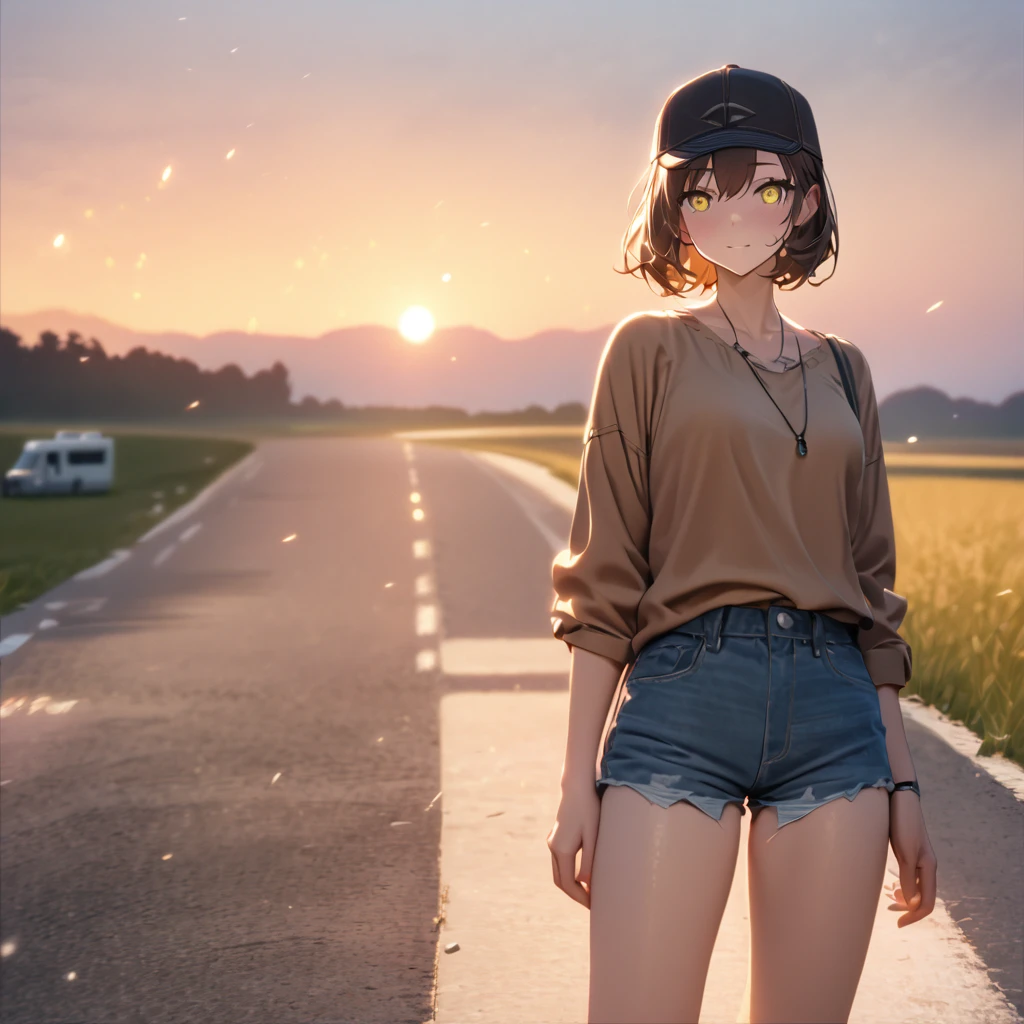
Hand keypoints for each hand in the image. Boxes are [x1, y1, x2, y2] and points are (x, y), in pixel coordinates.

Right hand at [545, 780, 599, 908]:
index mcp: (562, 850)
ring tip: (589, 892)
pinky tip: (582, 876)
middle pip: (560, 881)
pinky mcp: (555, 838)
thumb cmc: (589, 810)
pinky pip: (560, 863)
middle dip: (575, 895)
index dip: (580, 897)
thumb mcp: (593, 836)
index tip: (594, 905)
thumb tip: (586, 884)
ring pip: (559, 873)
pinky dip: (569, 874)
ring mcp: (552, 842)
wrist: (577, 788)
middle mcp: (553, 848)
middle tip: (592, 903)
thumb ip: (589, 861)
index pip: (568, 884)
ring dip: (571, 885)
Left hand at [885, 792, 936, 927]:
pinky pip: (910, 878)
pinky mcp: (909, 852)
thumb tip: (911, 903)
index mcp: (929, 868)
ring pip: (916, 888)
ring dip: (905, 899)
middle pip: (922, 898)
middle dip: (908, 909)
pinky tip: (891, 887)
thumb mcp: (905, 852)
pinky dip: (903, 887)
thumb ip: (908, 878)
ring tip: (889, 901)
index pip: (927, 903)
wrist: (900, 798)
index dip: (914, 917)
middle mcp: (927, 866)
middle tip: (890, 914)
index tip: (898, 924)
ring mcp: (919, 859)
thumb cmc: (903, 823)